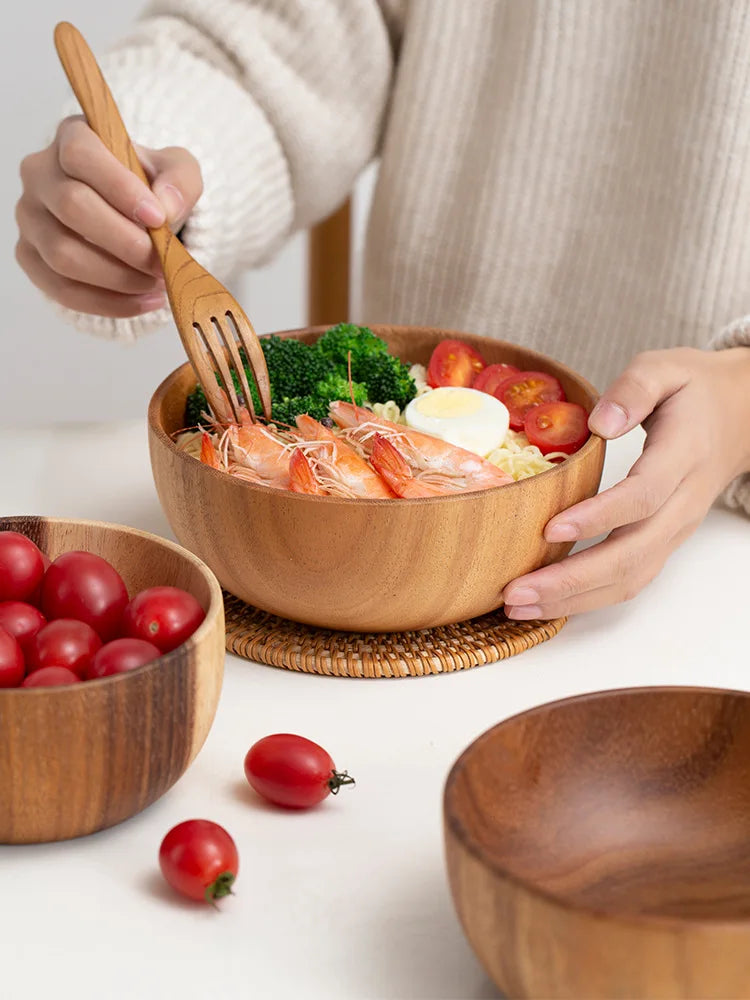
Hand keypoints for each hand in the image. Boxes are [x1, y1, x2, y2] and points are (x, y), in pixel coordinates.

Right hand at [15, 116, 202, 317]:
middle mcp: (40, 174)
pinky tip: (144, 301)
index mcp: (72, 138)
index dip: (119, 189)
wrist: (135, 218)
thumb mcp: (177, 172)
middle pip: (71, 206)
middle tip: (161, 262)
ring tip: (156, 282)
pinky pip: (62, 289)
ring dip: (118, 277)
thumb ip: (180, 181)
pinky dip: (108, 303)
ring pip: (63, 254)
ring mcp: (30, 218)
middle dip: (124, 242)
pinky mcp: (31, 257)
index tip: (156, 219)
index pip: (80, 155)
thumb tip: (166, 208)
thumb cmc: (150, 188)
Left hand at [502, 346, 749, 618]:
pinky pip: (629, 580)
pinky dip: (586, 599)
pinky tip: (545, 602)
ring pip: (630, 578)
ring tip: (518, 607)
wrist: (739, 417)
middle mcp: (681, 503)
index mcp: (683, 456)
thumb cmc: (693, 391)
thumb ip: (634, 388)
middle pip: (632, 555)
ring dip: (573, 599)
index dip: (599, 517)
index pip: (643, 496)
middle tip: (516, 592)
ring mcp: (674, 530)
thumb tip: (599, 423)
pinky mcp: (662, 543)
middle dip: (572, 580)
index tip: (551, 528)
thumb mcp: (666, 368)